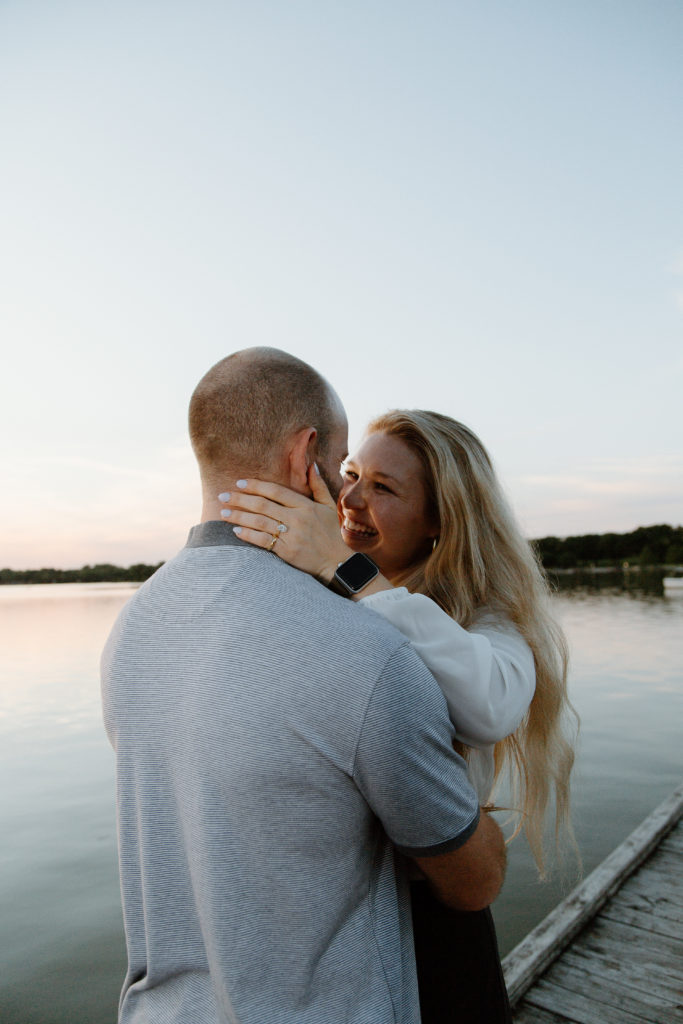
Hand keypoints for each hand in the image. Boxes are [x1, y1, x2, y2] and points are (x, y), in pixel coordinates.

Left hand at [218, 465, 350, 582]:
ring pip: (259, 522)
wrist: (337, 562)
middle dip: (240, 499)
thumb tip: (311, 464)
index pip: (276, 491)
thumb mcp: (328, 506)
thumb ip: (318, 485)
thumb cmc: (331, 533)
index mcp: (305, 505)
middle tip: (222, 495)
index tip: (239, 482)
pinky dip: (248, 535)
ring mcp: (292, 535)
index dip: (256, 486)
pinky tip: (235, 530)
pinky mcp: (287, 551)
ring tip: (222, 512)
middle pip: (263, 505)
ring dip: (238, 516)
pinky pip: (263, 541)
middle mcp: (297, 519)